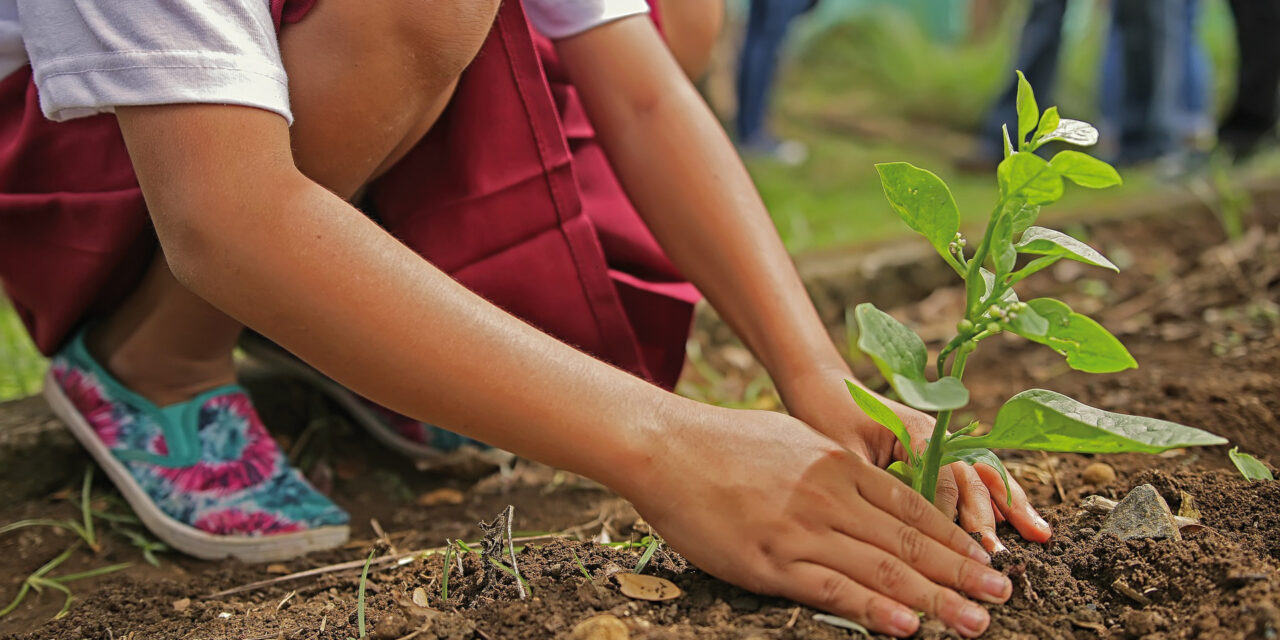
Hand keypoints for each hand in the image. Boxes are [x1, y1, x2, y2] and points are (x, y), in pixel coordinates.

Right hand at [618, 404, 1011, 637]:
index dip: (955, 538)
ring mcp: (802, 530)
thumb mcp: (794, 440)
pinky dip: (874, 610)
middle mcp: (831, 496)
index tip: (986, 559)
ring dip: (936, 599)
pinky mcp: (770, 561)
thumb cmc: (725, 442)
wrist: (666, 446)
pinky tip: (907, 625)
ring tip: (975, 621)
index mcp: (839, 465)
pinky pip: (832, 589)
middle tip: (1002, 595)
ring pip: (882, 569)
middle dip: (961, 572)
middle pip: (910, 542)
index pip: (912, 508)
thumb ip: (834, 468)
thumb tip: (868, 488)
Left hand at [778, 366, 1051, 552]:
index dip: (952, 513)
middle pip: (972, 476)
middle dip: (990, 516)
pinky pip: (974, 475)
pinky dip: (999, 498)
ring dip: (1010, 505)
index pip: (944, 476)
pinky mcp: (939, 452)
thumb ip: (870, 482)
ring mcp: (942, 442)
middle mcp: (937, 435)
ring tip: (1039, 535)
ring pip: (984, 474)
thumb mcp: (842, 451)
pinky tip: (1019, 521)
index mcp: (916, 430)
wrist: (824, 388)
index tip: (958, 547)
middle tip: (998, 554)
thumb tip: (889, 527)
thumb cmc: (827, 417)